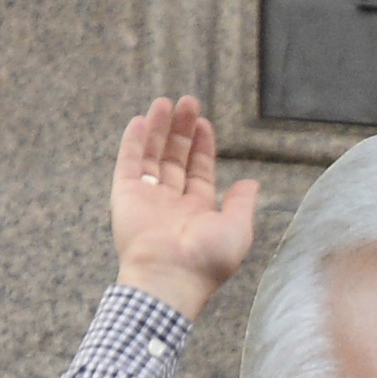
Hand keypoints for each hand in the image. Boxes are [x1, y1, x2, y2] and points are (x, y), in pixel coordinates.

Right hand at [111, 97, 258, 322]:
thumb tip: (251, 183)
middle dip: (182, 131)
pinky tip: (141, 120)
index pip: (198, 172)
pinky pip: (128, 163)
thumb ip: (242, 204)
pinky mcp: (125, 196)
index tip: (204, 123)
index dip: (201, 147)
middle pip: (175, 159)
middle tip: (188, 102)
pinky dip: (133, 142)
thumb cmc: (206, 260)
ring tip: (166, 102)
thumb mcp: (237, 230)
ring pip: (152, 157)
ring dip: (159, 129)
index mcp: (196, 213)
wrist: (170, 276)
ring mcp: (146, 200)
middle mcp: (170, 205)